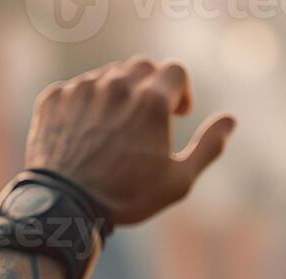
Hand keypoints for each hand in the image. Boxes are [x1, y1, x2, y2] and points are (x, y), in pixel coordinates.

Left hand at [25, 58, 235, 226]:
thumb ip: (209, 146)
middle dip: (152, 86)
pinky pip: (77, 88)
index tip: (178, 114)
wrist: (65, 205)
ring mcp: (81, 88)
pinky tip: (89, 134)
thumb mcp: (180, 180)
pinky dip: (88, 104)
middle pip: (142, 66)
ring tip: (118, 129)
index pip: (176, 70)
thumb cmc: (128, 196)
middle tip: (149, 118)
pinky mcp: (54, 98)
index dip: (183, 91)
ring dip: (120, 94)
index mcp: (151, 101)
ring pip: (108, 75)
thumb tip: (231, 121)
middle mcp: (116, 85)